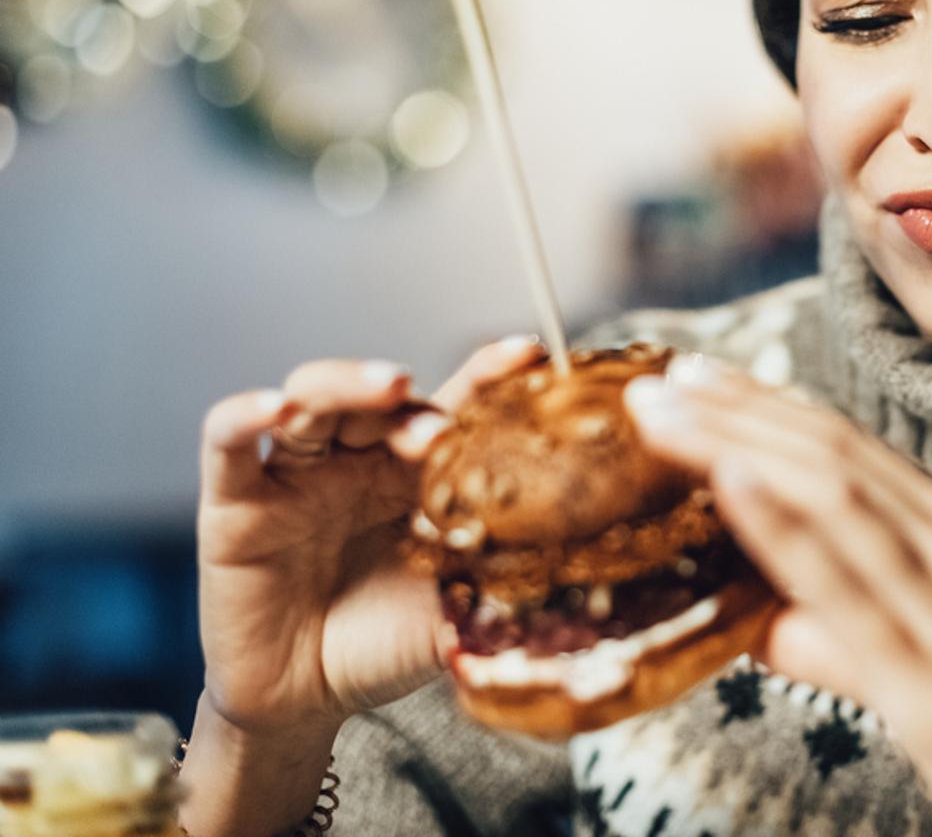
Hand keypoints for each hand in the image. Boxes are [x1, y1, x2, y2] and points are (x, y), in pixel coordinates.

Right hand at [195, 336, 542, 739]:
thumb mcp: (455, 608)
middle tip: (441, 429)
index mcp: (417, 474)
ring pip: (311, 398)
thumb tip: (576, 566)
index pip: (453, 407)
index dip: (488, 376)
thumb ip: (501, 580)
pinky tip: (274, 409)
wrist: (307, 702)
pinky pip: (228, 441)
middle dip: (412, 402)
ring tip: (386, 388)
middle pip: (380, 398)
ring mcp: (296, 474)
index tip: (528, 357)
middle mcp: (358, 460)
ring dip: (348, 384)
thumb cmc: (386, 644)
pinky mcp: (234, 500)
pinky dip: (245, 415)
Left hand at [625, 355, 931, 836]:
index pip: (848, 448)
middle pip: (831, 456)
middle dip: (736, 410)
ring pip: (833, 500)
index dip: (765, 405)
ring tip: (663, 415)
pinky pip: (847, 590)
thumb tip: (756, 616)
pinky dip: (784, 526)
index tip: (697, 378)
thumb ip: (845, 628)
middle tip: (653, 379)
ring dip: (738, 445)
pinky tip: (730, 482)